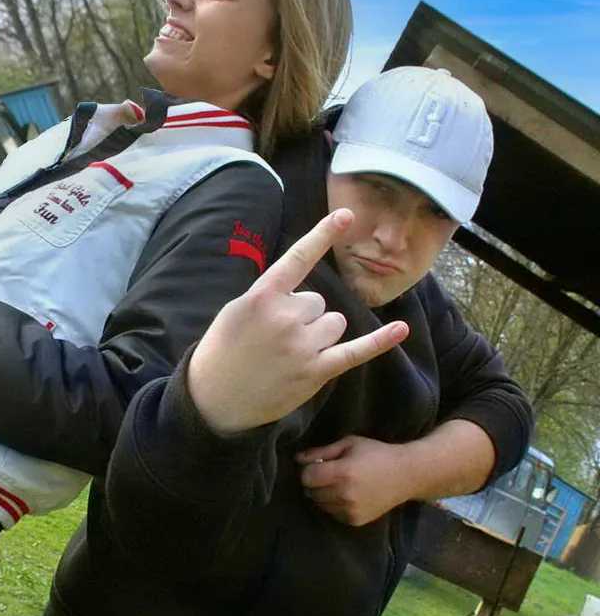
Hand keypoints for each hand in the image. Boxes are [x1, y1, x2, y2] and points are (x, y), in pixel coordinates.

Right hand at [187, 209, 408, 433]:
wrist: (214, 400)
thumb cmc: (222, 352)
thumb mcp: (234, 312)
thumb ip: (268, 297)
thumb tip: (301, 294)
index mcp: (262, 297)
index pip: (298, 258)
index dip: (323, 234)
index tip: (346, 214)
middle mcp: (285, 317)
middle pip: (318, 302)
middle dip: (304, 317)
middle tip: (275, 339)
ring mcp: (302, 345)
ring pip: (335, 323)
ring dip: (320, 335)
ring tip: (290, 354)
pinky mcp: (316, 371)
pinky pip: (354, 351)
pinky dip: (379, 341)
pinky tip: (401, 329)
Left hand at [297, 435, 412, 525]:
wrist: (406, 476)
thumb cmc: (376, 454)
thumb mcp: (349, 444)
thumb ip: (321, 452)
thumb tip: (297, 459)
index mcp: (342, 473)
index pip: (306, 477)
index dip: (309, 470)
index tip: (318, 465)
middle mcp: (344, 495)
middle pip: (310, 492)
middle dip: (315, 483)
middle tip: (330, 474)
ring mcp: (350, 510)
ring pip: (320, 504)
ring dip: (323, 494)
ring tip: (340, 484)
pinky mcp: (355, 521)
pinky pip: (332, 513)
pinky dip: (334, 505)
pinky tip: (348, 494)